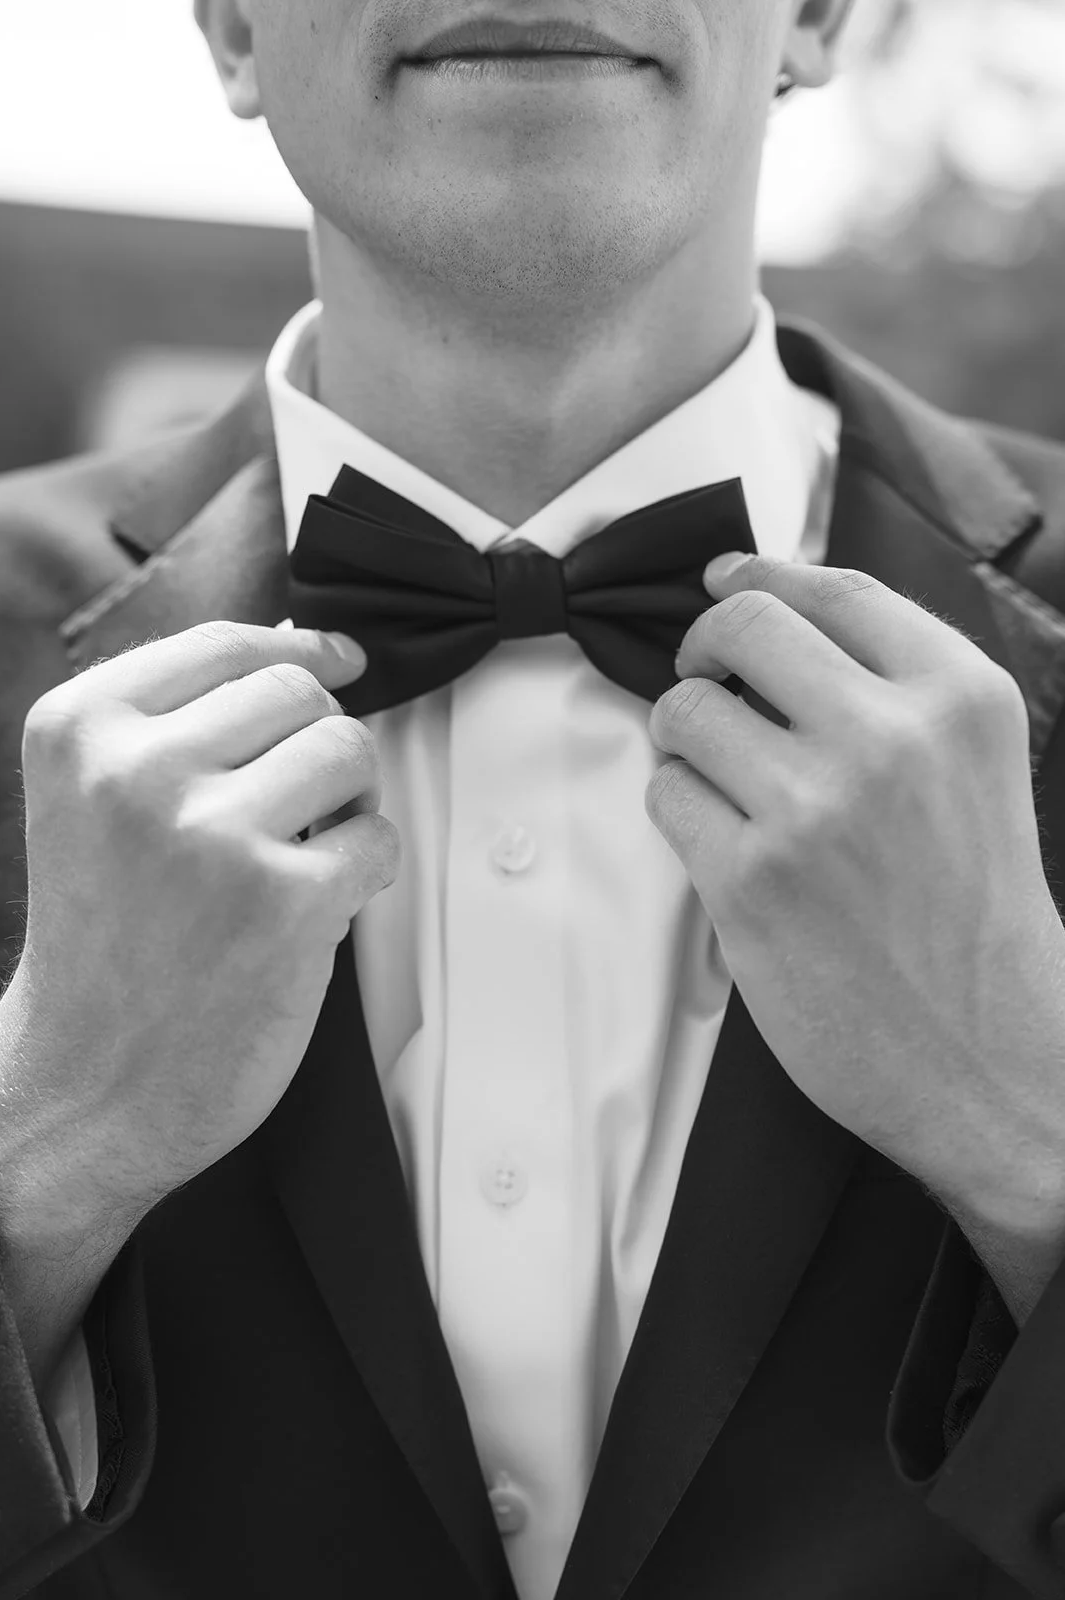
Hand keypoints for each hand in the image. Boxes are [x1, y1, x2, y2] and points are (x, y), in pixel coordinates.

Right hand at [0, 621, 398, 1244]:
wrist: (84, 1088)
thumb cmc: (105, 948)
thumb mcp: (95, 803)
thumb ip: (180, 724)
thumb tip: (304, 652)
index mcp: (81, 729)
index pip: (224, 644)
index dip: (299, 650)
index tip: (336, 660)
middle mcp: (138, 770)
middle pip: (296, 692)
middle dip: (318, 742)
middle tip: (299, 807)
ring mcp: (212, 833)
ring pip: (348, 750)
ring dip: (349, 801)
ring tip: (306, 853)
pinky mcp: (282, 902)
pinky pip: (378, 840)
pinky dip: (364, 872)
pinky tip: (315, 908)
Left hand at [646, 554, 1064, 1231]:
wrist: (994, 1058)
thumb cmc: (977, 918)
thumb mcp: (976, 768)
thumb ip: (894, 686)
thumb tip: (769, 601)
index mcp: (959, 698)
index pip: (832, 589)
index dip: (761, 576)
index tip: (724, 580)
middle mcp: (888, 737)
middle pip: (742, 628)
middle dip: (704, 647)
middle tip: (704, 676)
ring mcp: (813, 809)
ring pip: (685, 711)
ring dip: (685, 737)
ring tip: (720, 775)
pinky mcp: (749, 880)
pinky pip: (666, 794)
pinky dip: (679, 807)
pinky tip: (722, 839)